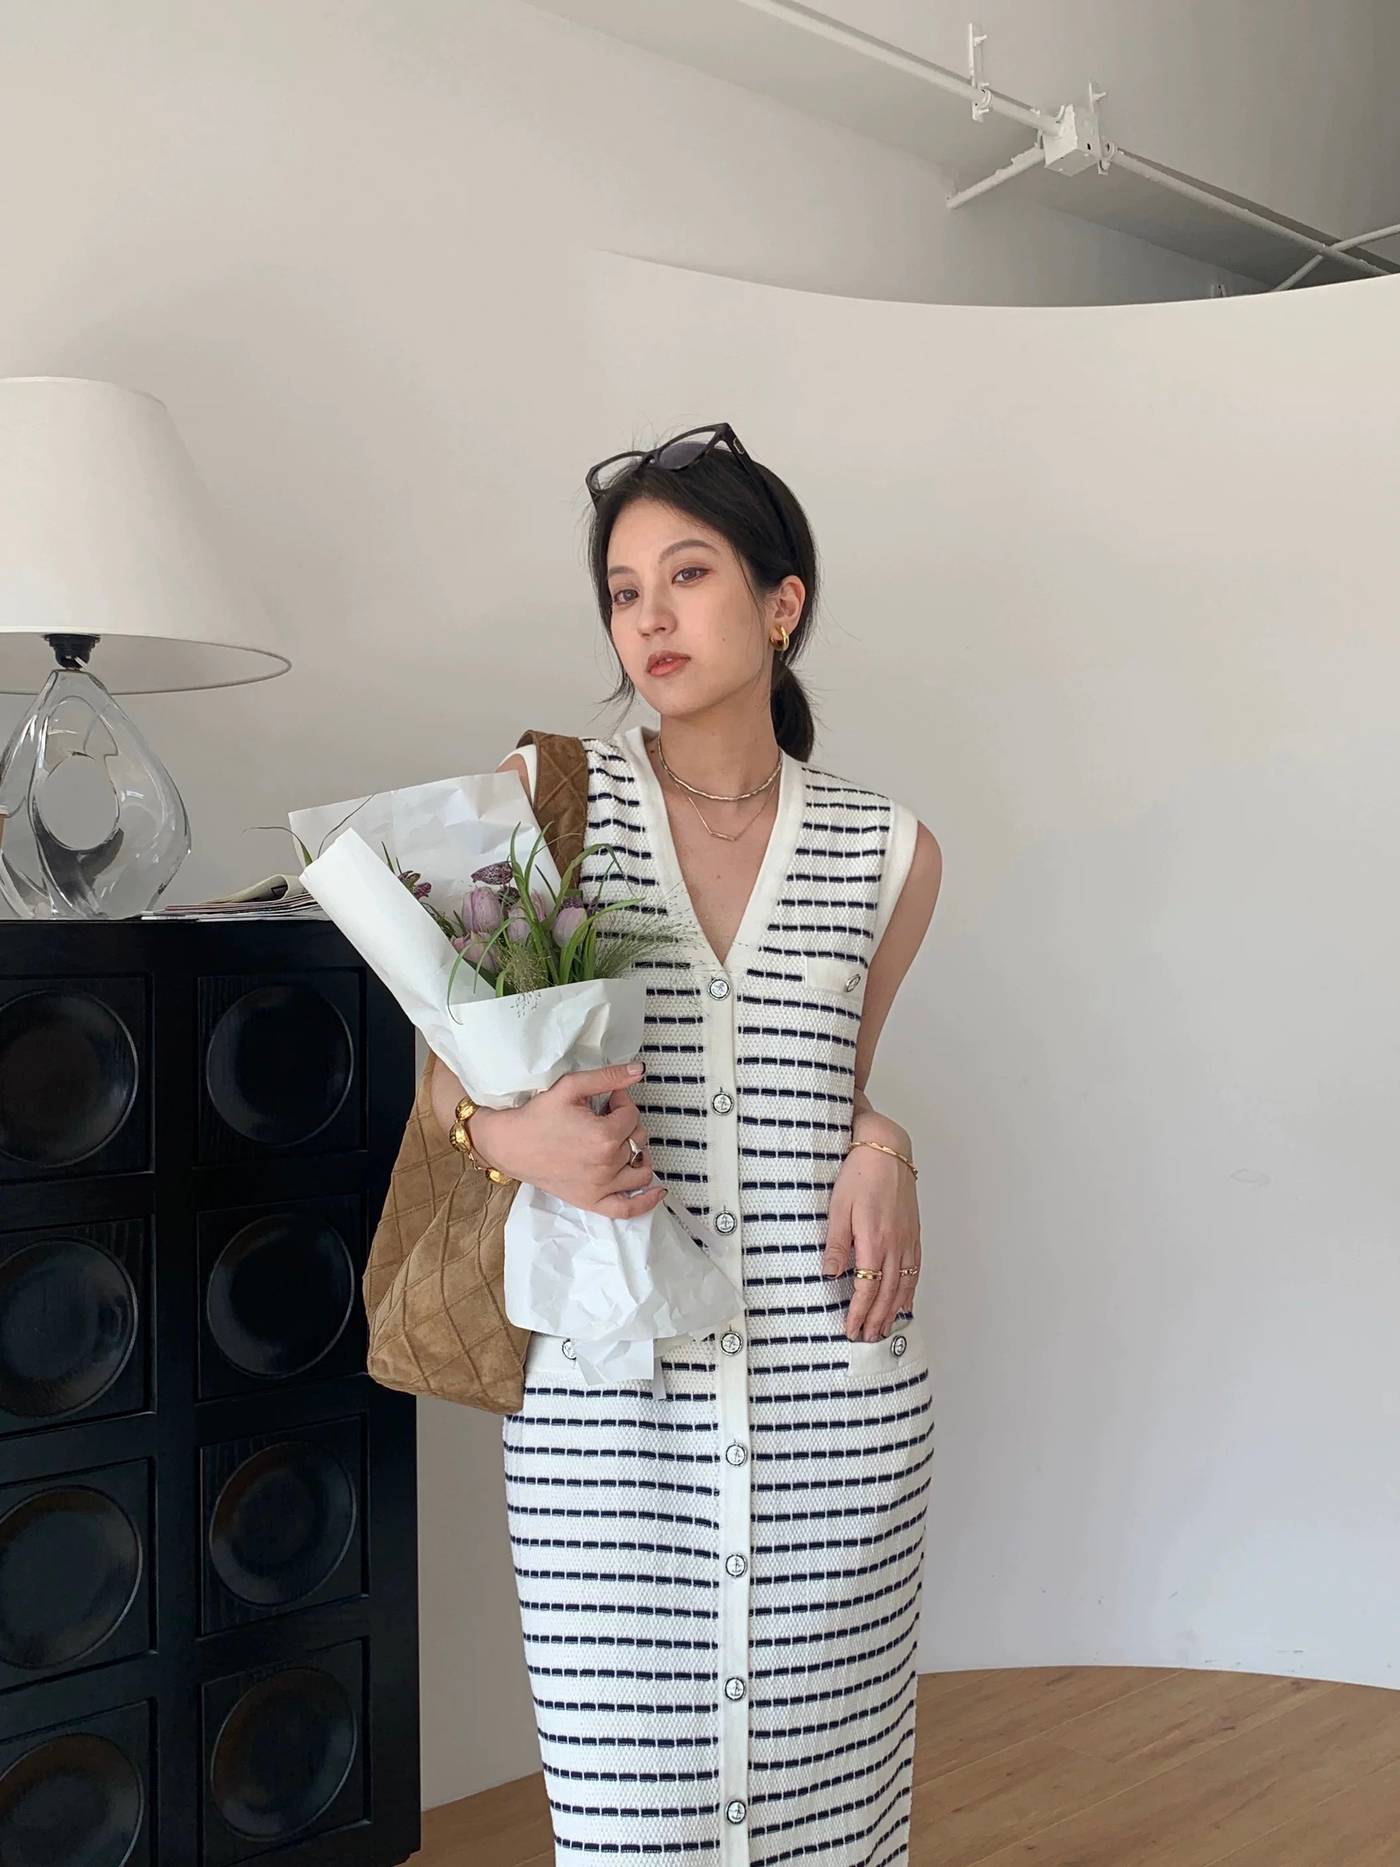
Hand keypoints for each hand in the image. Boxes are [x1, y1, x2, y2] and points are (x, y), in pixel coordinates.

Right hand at [468, 1061, 666, 1218]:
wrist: (510, 1144)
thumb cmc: (537, 1116)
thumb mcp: (571, 1087)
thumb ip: (608, 1077)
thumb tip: (639, 1070)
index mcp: (604, 1136)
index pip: (631, 1115)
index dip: (621, 1103)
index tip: (606, 1100)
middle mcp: (606, 1165)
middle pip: (637, 1140)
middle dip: (626, 1125)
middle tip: (605, 1118)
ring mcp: (601, 1187)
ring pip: (641, 1169)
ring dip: (638, 1154)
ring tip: (621, 1143)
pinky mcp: (592, 1201)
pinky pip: (627, 1209)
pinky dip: (646, 1201)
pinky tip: (658, 1190)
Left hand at [823, 1138, 920, 1341]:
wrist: (887, 1150)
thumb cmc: (861, 1174)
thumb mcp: (838, 1207)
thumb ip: (836, 1244)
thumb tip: (830, 1274)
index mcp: (874, 1240)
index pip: (867, 1288)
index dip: (859, 1312)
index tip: (851, 1328)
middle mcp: (895, 1245)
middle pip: (887, 1293)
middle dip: (875, 1319)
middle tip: (866, 1337)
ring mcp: (907, 1240)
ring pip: (904, 1285)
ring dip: (892, 1310)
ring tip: (883, 1329)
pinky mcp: (913, 1234)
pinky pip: (915, 1270)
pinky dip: (910, 1291)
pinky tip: (905, 1302)